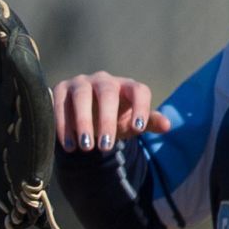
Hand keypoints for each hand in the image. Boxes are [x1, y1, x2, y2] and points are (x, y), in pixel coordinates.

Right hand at [52, 72, 173, 152]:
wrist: (85, 116)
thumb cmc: (114, 119)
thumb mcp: (130, 123)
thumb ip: (147, 122)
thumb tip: (168, 126)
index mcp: (126, 86)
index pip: (138, 90)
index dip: (141, 107)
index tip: (138, 128)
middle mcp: (103, 80)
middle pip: (107, 92)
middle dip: (106, 119)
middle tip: (105, 146)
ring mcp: (80, 83)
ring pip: (81, 96)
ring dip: (83, 122)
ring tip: (86, 148)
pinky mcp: (61, 90)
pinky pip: (60, 104)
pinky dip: (63, 125)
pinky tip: (69, 146)